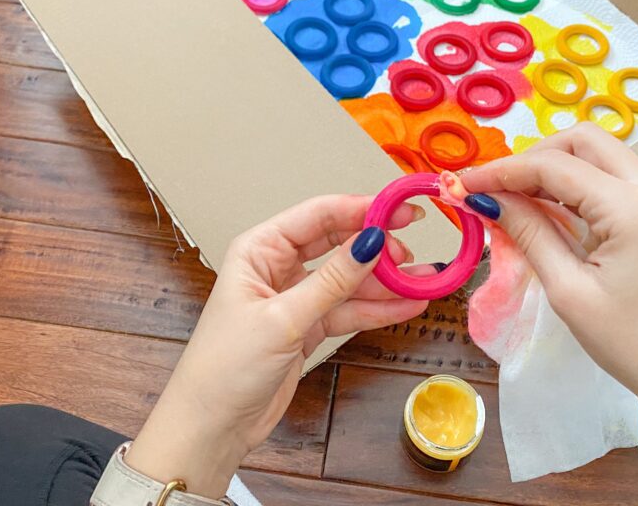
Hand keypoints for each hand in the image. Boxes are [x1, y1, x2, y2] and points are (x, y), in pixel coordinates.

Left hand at [125, 194, 429, 497]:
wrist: (211, 426)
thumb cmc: (225, 367)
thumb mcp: (283, 319)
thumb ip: (332, 280)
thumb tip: (372, 242)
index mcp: (260, 249)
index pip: (318, 216)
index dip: (362, 210)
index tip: (401, 212)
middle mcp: (278, 266)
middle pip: (338, 243)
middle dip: (377, 246)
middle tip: (413, 251)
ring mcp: (295, 298)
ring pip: (349, 280)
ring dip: (385, 282)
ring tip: (425, 280)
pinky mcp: (308, 327)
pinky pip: (349, 310)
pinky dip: (378, 309)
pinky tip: (408, 304)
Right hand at [460, 122, 637, 423]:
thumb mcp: (570, 293)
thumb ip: (529, 234)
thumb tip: (488, 200)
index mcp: (631, 207)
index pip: (552, 166)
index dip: (501, 171)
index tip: (461, 185)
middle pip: (581, 141)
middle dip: (531, 157)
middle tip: (494, 189)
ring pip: (600, 155)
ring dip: (555, 168)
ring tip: (516, 202)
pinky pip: (614, 178)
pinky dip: (578, 184)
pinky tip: (551, 212)